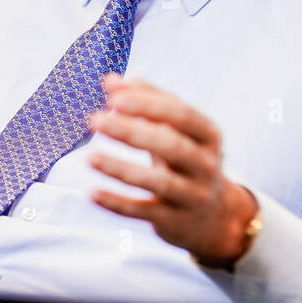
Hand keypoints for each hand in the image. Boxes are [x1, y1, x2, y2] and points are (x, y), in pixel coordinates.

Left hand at [87, 73, 259, 268]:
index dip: (149, 105)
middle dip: (132, 132)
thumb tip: (111, 80)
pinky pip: (144, 212)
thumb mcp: (175, 130)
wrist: (212, 216)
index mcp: (209, 135)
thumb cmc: (185, 159)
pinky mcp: (175, 221)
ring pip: (158, 182)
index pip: (182, 115)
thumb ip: (146, 101)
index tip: (114, 98)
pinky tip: (92, 193)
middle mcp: (206, 165)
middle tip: (95, 120)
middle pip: (171, 146)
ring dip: (121, 169)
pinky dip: (117, 203)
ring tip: (88, 157)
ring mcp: (193, 196)